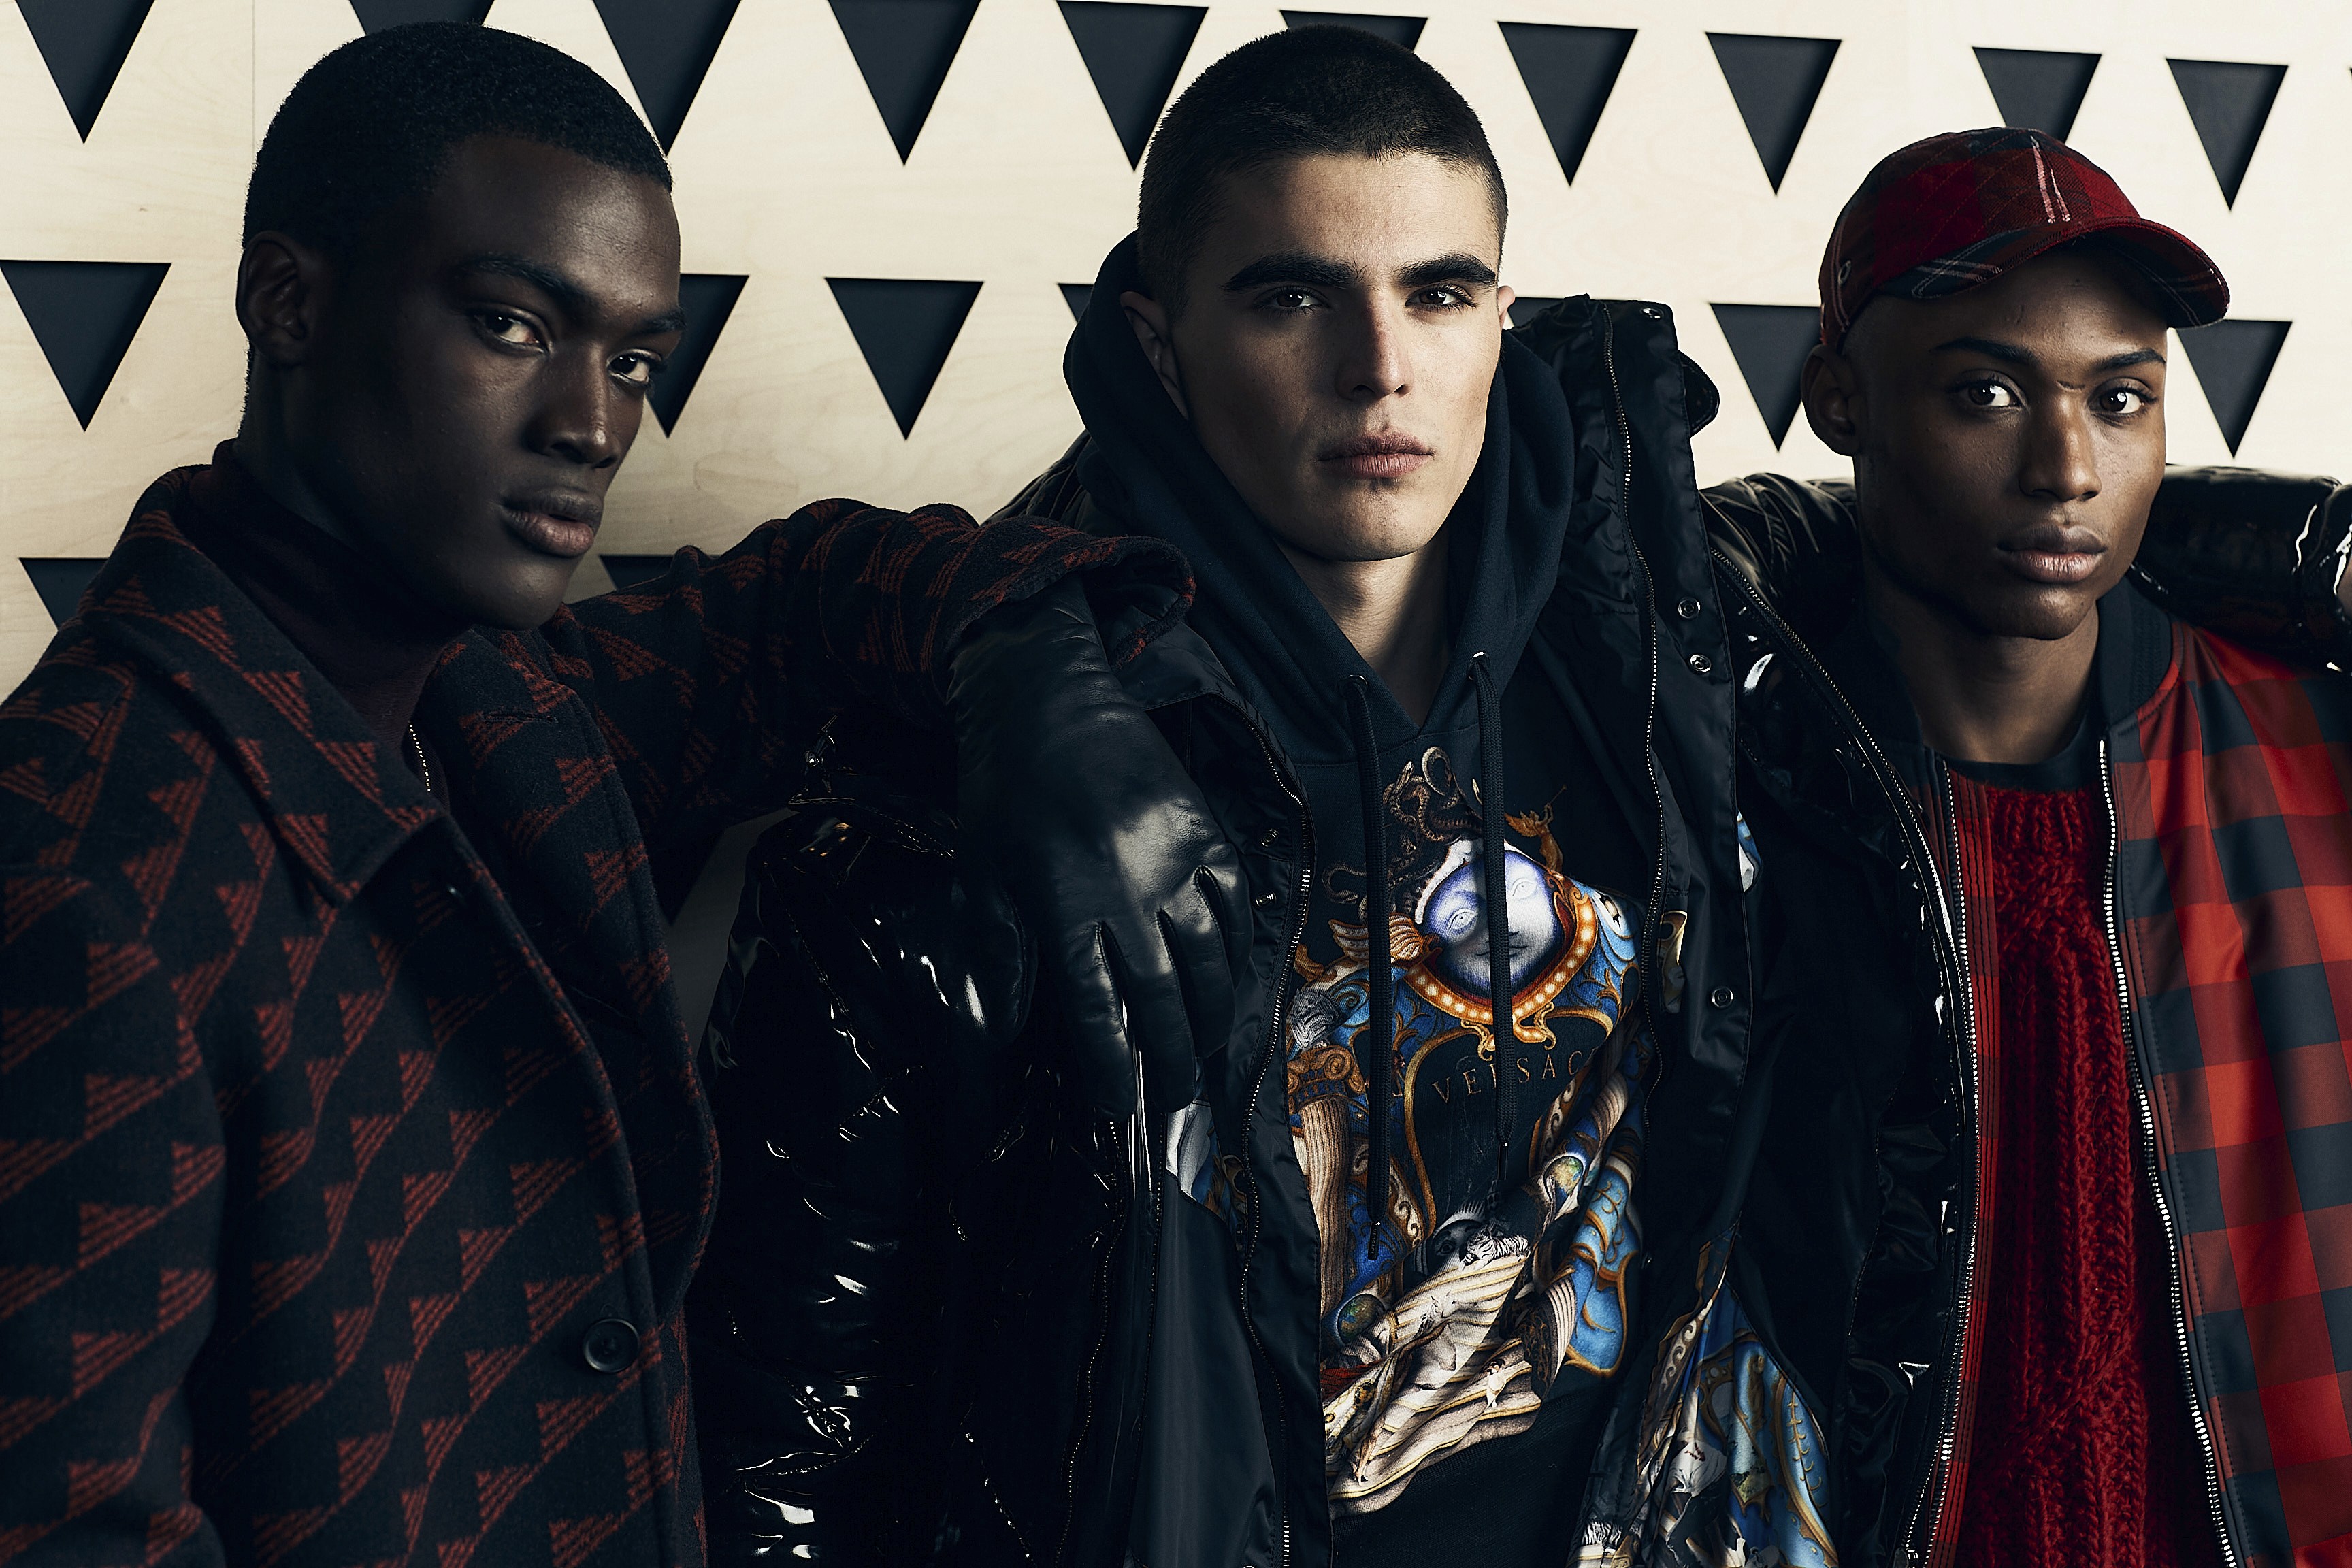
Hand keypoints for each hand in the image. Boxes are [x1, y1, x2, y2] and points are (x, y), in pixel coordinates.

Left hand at [948, 578, 1245, 1116]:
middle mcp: (1127, 890)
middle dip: (1172, 1062)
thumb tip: (1006, 1032)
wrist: (1050, 700)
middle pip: (1162, 998)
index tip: (1117, 1108)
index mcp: (1064, 906)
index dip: (1111, 1070)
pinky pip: (1233, 907)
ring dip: (1212, 1017)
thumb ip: (999, 954)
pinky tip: (1229, 981)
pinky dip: (1235, 952)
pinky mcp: (1206, 831)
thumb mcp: (981, 874)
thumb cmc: (1004, 793)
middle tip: (1176, 1105)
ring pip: (1209, 960)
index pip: (1097, 1013)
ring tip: (1207, 1054)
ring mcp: (1176, 860)